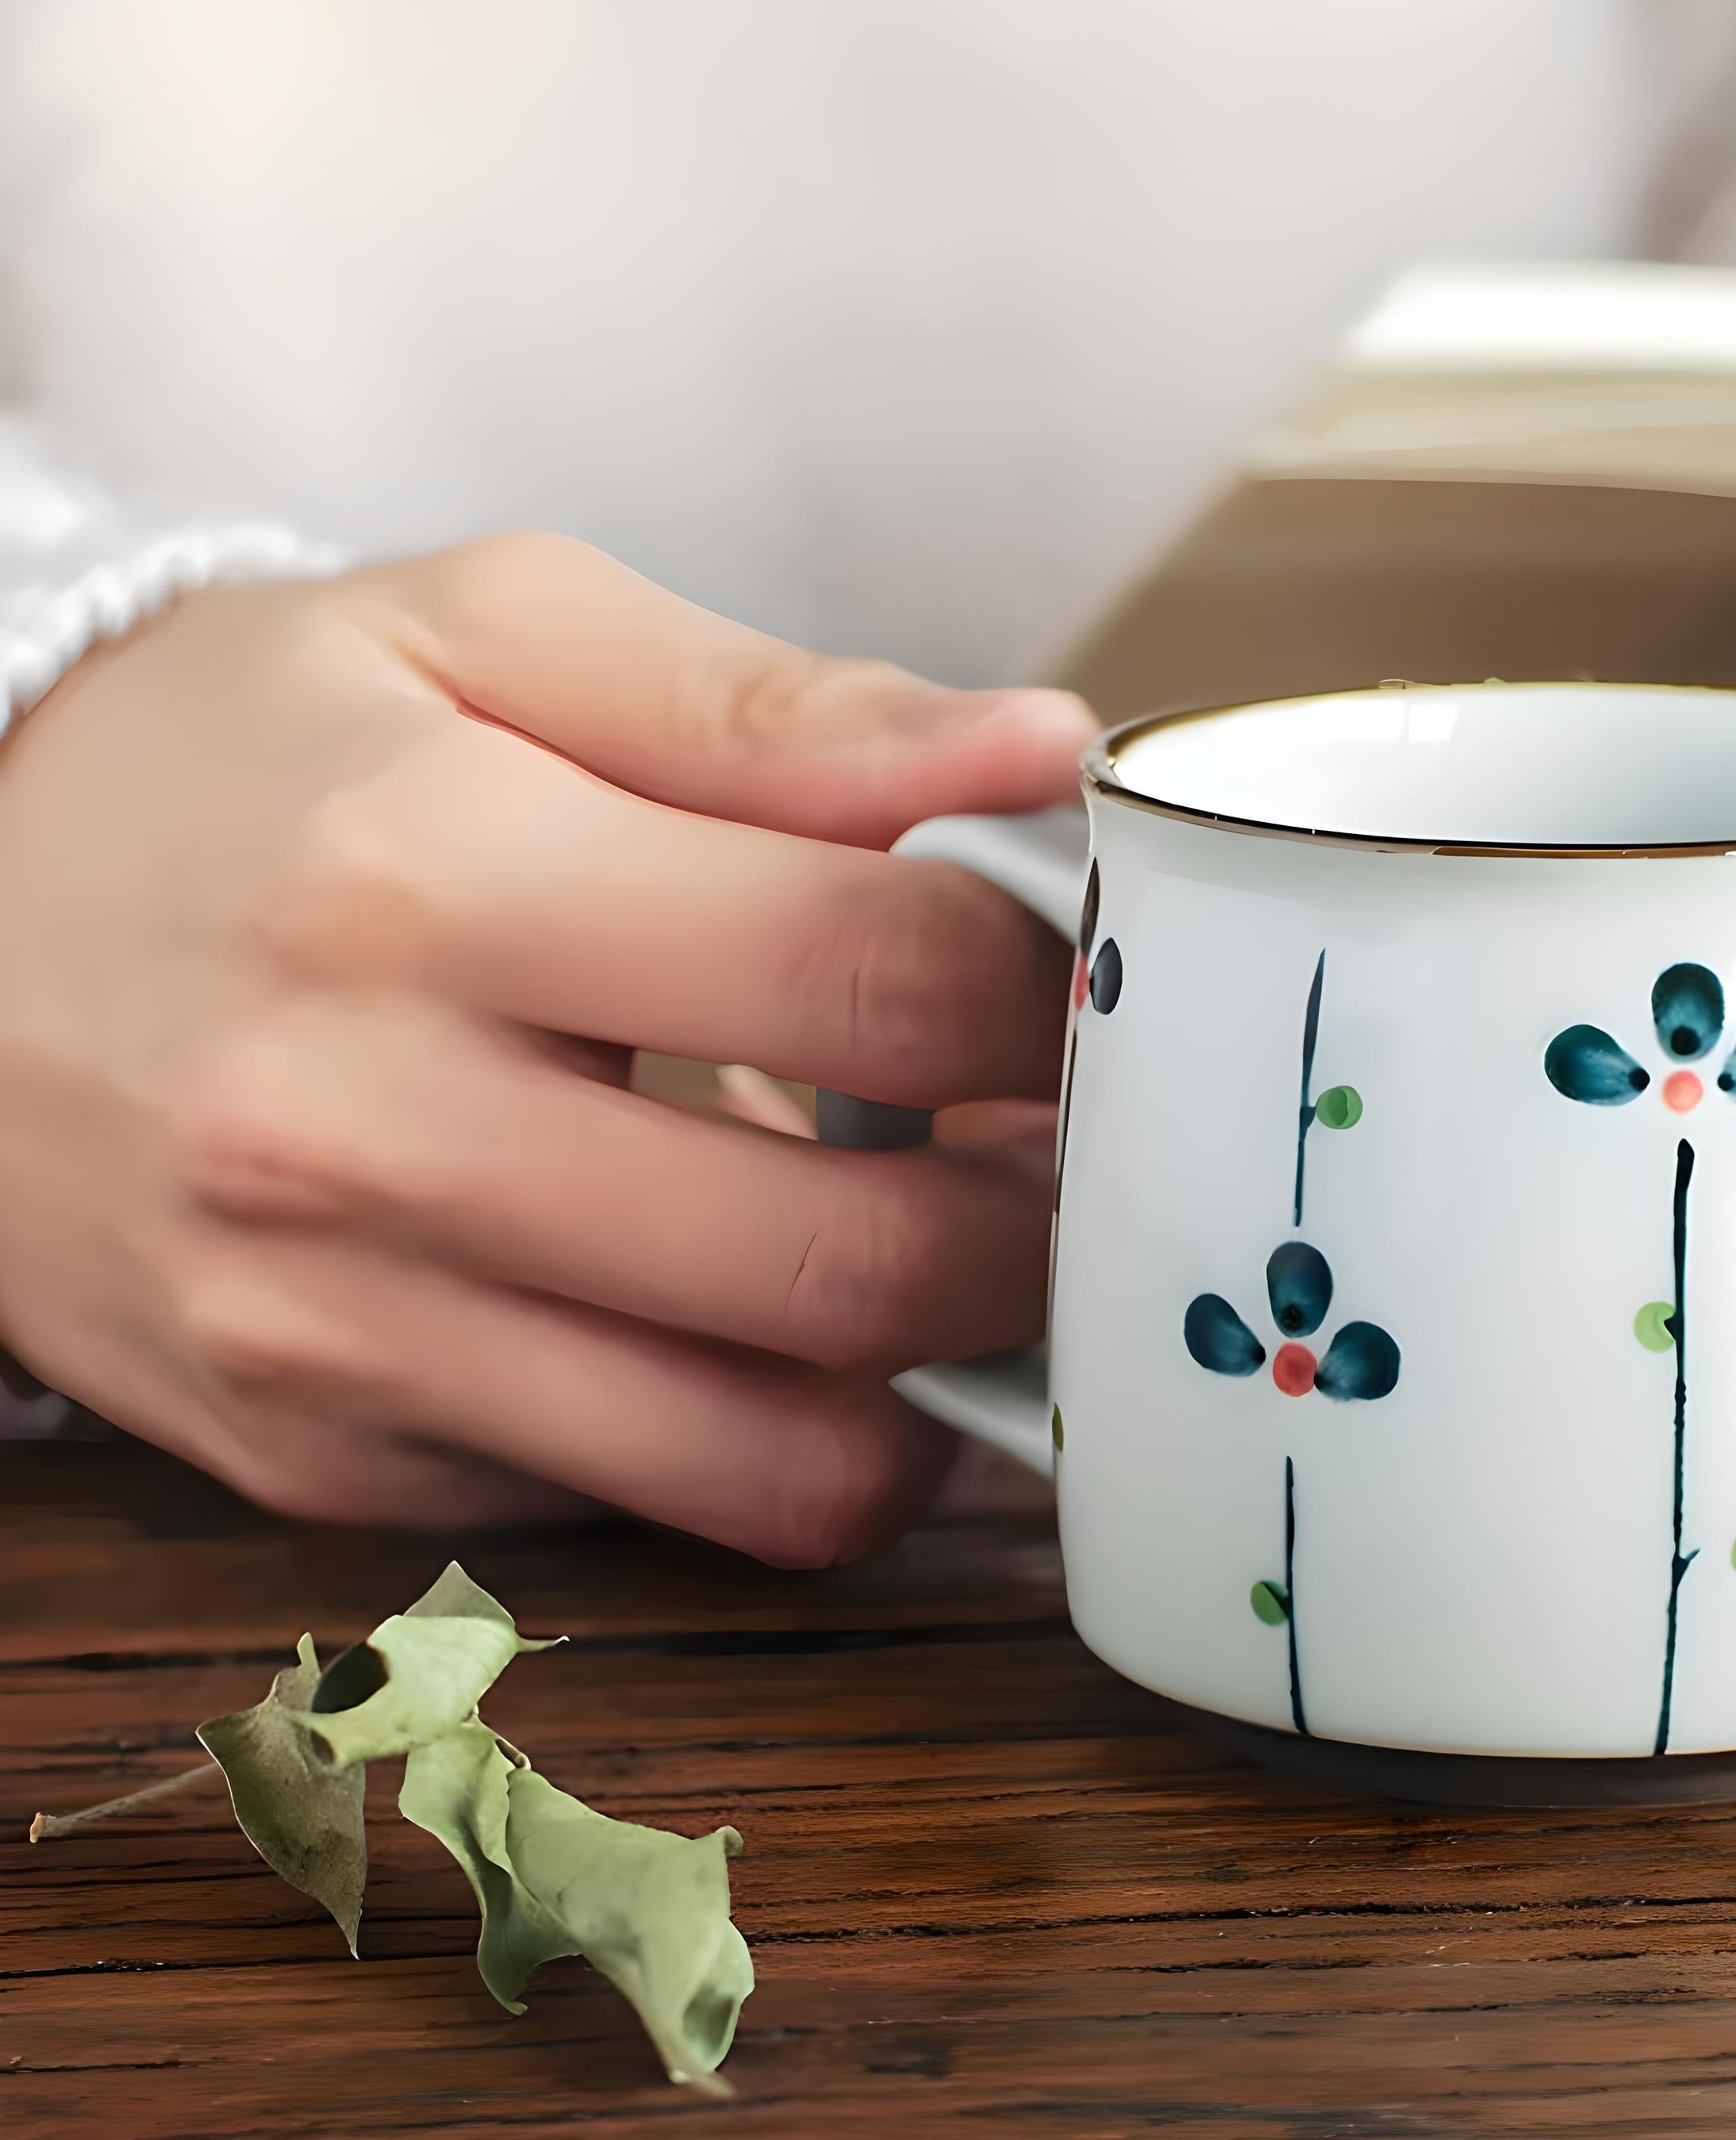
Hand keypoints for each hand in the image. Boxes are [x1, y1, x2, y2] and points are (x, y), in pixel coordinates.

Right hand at [0, 533, 1092, 1561]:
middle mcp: (364, 1132)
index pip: (864, 979)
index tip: (1088, 973)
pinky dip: (773, 1433)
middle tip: (1079, 1146)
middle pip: (847, 1267)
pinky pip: (642, 1506)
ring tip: (966, 1248)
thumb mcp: (481, 634)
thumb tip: (1036, 753)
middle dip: (1043, 1227)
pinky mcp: (319, 1455)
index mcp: (429, 879)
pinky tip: (774, 1303)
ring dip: (945, 1382)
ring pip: (769, 1463)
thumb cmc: (242, 757)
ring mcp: (331, 1331)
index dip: (1046, 990)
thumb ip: (773, 706)